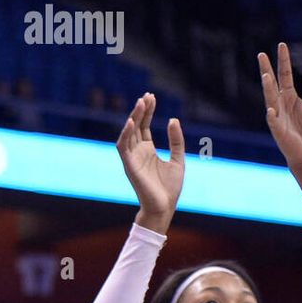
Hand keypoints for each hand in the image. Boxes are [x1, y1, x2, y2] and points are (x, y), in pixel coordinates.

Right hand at [116, 93, 183, 233]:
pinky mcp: (129, 165)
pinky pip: (123, 146)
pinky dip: (126, 134)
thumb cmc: (170, 187)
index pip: (145, 126)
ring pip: (129, 133)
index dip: (148, 111)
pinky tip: (132, 122)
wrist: (165, 206)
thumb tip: (172, 120)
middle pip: (137, 126)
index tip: (152, 97)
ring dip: (134, 117)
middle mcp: (138, 152)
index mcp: (148, 150)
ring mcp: (132, 158)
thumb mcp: (178, 159)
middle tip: (147, 95)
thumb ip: (176, 141)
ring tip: (141, 102)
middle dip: (141, 110)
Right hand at [259, 43, 301, 166]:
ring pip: (271, 99)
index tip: (281, 45)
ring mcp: (277, 116)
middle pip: (273, 83)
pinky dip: (272, 116)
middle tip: (261, 54)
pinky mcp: (278, 130)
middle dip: (267, 69)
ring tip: (265, 75)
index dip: (283, 60)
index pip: (284, 74)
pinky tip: (271, 109)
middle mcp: (281, 103)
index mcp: (290, 96)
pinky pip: (274, 121)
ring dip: (268, 88)